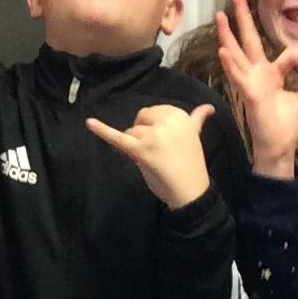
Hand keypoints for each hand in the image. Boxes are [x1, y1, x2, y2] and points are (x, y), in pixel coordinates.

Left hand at [86, 103, 214, 208]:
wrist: (191, 191)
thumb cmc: (190, 165)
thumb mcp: (194, 138)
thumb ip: (196, 120)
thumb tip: (208, 107)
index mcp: (180, 115)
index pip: (153, 112)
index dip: (153, 128)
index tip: (162, 143)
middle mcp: (167, 120)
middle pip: (140, 119)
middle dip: (143, 134)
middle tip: (156, 153)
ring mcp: (153, 134)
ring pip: (131, 132)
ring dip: (136, 146)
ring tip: (152, 160)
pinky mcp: (141, 150)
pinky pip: (117, 138)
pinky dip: (102, 130)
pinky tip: (89, 123)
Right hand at [213, 0, 297, 180]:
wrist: (279, 148)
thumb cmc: (288, 126)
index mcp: (272, 74)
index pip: (289, 54)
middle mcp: (259, 75)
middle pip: (249, 41)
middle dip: (243, 19)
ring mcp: (251, 83)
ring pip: (237, 53)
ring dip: (228, 34)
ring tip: (220, 15)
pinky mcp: (249, 94)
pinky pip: (238, 76)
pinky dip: (230, 64)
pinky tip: (222, 51)